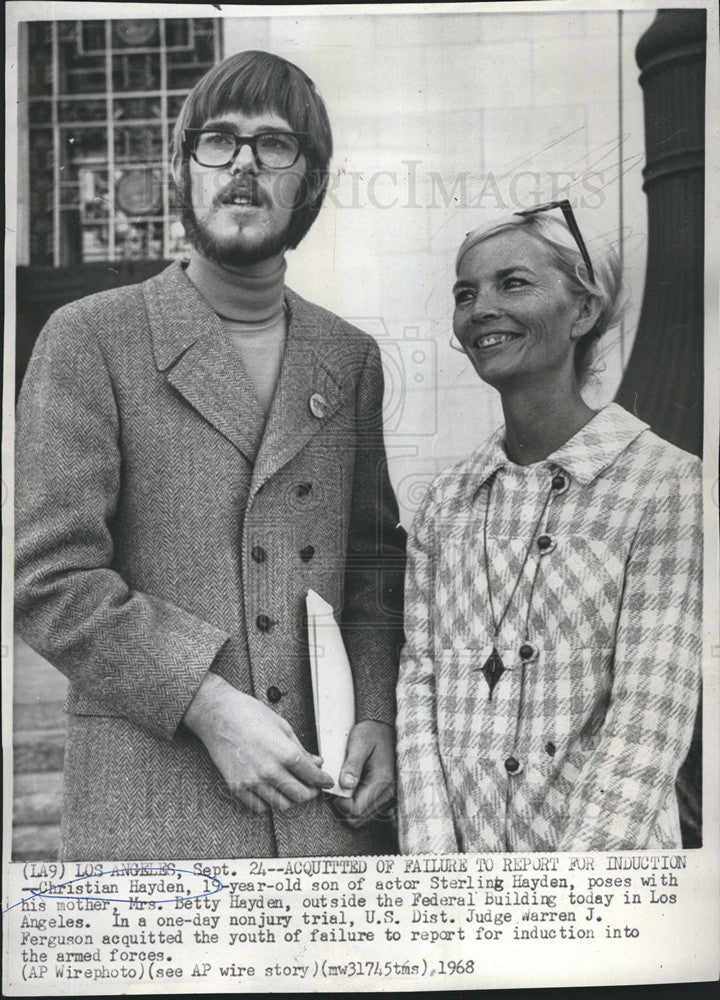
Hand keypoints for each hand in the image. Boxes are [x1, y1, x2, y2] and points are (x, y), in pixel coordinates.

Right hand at [183, 672, 333, 813]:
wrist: (218, 715)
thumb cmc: (250, 714)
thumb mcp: (282, 726)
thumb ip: (300, 748)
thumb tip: (316, 762)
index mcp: (285, 753)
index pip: (312, 776)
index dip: (323, 781)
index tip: (326, 782)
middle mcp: (270, 771)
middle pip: (300, 796)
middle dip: (310, 792)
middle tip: (311, 787)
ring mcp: (252, 781)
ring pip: (282, 805)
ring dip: (290, 798)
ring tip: (291, 787)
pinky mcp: (237, 787)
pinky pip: (259, 807)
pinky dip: (269, 802)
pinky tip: (270, 790)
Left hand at [332, 721, 395, 828]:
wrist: (387, 731)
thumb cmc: (372, 734)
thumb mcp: (359, 742)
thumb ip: (353, 764)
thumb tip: (346, 784)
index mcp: (382, 780)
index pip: (356, 809)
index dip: (340, 802)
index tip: (333, 788)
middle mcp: (388, 793)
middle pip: (358, 818)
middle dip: (343, 807)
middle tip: (336, 788)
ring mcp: (388, 796)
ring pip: (362, 817)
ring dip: (350, 806)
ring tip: (344, 787)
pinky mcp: (386, 796)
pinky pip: (368, 811)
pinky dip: (357, 804)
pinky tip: (353, 789)